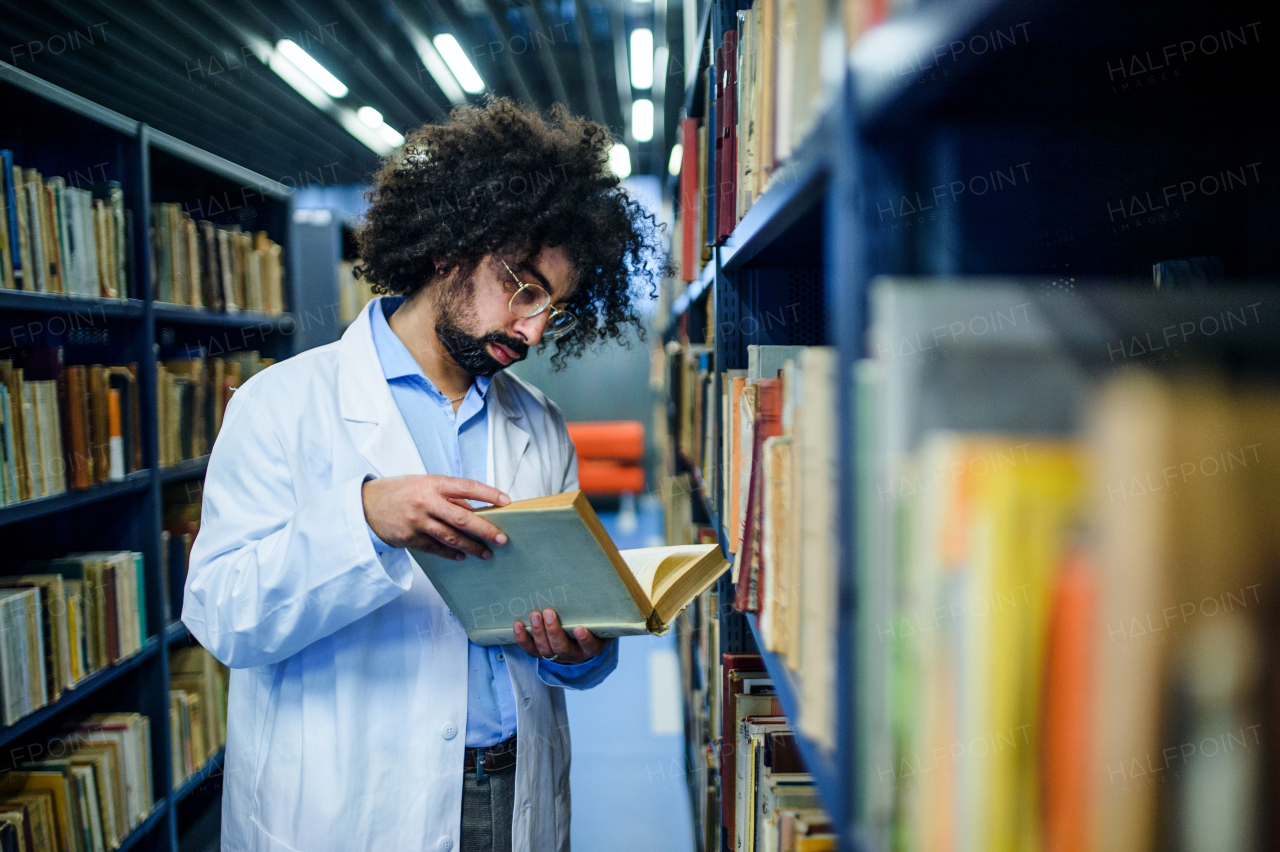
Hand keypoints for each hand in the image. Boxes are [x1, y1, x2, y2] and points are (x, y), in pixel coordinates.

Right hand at [362, 474, 509, 559]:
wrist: (364, 505)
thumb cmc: (399, 492)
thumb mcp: (423, 484)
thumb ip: (448, 495)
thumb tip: (475, 509)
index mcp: (432, 483)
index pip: (467, 486)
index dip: (488, 494)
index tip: (507, 502)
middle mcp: (425, 502)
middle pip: (462, 518)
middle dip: (485, 529)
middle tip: (502, 538)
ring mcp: (417, 521)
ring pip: (450, 537)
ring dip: (471, 547)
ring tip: (487, 553)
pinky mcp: (409, 538)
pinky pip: (435, 548)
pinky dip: (451, 553)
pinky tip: (463, 556)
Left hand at [513, 609, 607, 664]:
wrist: (582, 638)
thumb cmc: (592, 623)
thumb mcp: (600, 619)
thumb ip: (600, 609)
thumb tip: (598, 584)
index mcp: (591, 647)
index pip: (590, 646)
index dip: (584, 639)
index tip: (579, 628)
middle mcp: (574, 654)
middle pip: (562, 648)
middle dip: (554, 631)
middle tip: (549, 613)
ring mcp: (557, 656)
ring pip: (545, 650)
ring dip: (538, 632)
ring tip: (534, 615)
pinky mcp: (542, 653)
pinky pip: (531, 650)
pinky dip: (523, 639)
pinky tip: (518, 625)